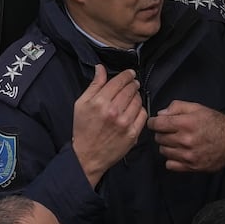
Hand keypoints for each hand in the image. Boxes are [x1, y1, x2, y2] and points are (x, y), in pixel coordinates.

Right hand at [71, 66, 144, 186]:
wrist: (87, 155)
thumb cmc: (83, 129)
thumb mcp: (81, 104)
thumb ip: (94, 85)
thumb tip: (100, 68)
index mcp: (100, 102)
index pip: (119, 81)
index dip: (127, 75)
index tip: (130, 73)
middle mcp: (114, 111)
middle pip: (130, 89)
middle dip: (133, 84)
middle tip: (133, 83)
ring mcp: (125, 123)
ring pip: (138, 100)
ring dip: (137, 96)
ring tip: (132, 97)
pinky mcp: (132, 134)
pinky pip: (143, 115)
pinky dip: (140, 110)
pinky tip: (134, 110)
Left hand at [148, 101, 224, 172]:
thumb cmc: (215, 123)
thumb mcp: (197, 108)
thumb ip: (177, 107)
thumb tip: (160, 114)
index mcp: (185, 124)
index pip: (157, 124)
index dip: (153, 122)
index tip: (156, 123)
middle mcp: (184, 140)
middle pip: (159, 138)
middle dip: (161, 133)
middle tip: (170, 131)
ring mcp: (187, 155)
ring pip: (163, 151)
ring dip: (167, 146)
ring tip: (176, 142)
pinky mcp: (191, 166)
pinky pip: (170, 165)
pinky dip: (172, 159)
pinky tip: (179, 153)